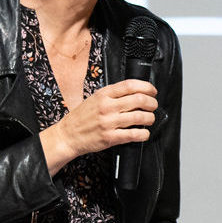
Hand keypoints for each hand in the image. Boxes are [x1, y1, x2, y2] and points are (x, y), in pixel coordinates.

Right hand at [39, 79, 157, 171]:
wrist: (68, 135)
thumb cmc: (82, 117)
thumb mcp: (95, 98)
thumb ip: (113, 94)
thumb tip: (135, 92)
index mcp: (104, 94)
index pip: (130, 85)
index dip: (146, 87)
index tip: (152, 91)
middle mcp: (107, 107)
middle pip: (139, 100)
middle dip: (152, 103)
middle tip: (153, 106)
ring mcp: (109, 122)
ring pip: (140, 117)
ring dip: (150, 118)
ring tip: (150, 119)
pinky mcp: (110, 137)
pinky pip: (134, 134)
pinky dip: (144, 134)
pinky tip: (144, 133)